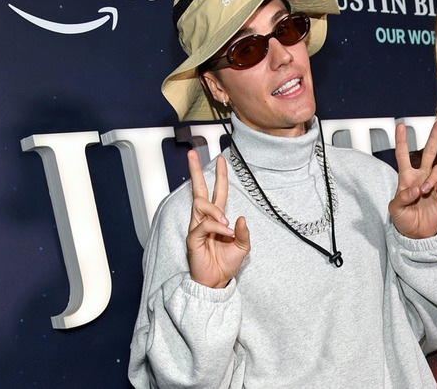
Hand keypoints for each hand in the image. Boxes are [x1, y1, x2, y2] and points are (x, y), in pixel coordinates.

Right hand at [186, 151, 249, 288]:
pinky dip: (216, 226)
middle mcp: (205, 219)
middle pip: (198, 189)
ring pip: (200, 205)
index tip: (221, 159)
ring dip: (215, 210)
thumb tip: (241, 218)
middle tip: (192, 154)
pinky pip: (203, 225)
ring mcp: (197, 227)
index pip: (217, 192)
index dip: (219, 176)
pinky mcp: (193, 238)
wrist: (217, 282)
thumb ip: (244, 232)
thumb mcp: (243, 247)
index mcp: (217, 218)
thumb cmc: (226, 264)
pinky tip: (226, 232)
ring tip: (226, 224)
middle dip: (195, 171)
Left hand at [388, 121, 436, 238]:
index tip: (400, 125)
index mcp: (406, 177)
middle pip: (429, 152)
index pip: (403, 155)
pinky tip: (436, 192)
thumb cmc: (403, 219)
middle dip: (435, 137)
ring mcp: (433, 185)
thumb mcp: (395, 209)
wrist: (416, 234)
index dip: (401, 140)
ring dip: (432, 177)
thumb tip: (416, 188)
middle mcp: (421, 177)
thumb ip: (402, 197)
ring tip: (425, 190)